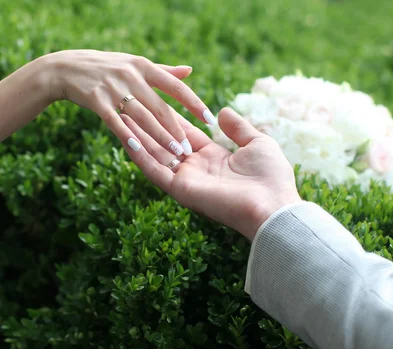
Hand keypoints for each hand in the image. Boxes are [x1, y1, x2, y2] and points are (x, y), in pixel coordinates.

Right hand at [43, 50, 213, 156]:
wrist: (66, 67)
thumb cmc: (106, 67)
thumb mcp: (135, 64)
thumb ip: (163, 71)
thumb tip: (190, 71)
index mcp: (144, 67)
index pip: (175, 87)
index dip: (194, 103)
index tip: (209, 119)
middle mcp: (132, 77)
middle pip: (160, 107)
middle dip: (176, 130)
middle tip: (189, 149)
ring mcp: (114, 88)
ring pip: (142, 118)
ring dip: (159, 137)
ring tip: (173, 154)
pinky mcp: (97, 100)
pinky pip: (115, 121)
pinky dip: (127, 135)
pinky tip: (139, 149)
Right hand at [119, 107, 300, 239]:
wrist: (273, 206)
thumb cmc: (271, 176)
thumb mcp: (257, 143)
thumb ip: (238, 128)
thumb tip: (222, 112)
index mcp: (214, 159)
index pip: (186, 133)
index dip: (170, 117)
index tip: (155, 99)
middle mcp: (197, 170)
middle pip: (166, 143)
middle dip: (148, 124)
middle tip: (129, 103)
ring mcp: (187, 180)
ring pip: (155, 155)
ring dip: (137, 136)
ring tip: (119, 115)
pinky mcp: (181, 190)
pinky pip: (155, 170)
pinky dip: (139, 155)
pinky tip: (125, 137)